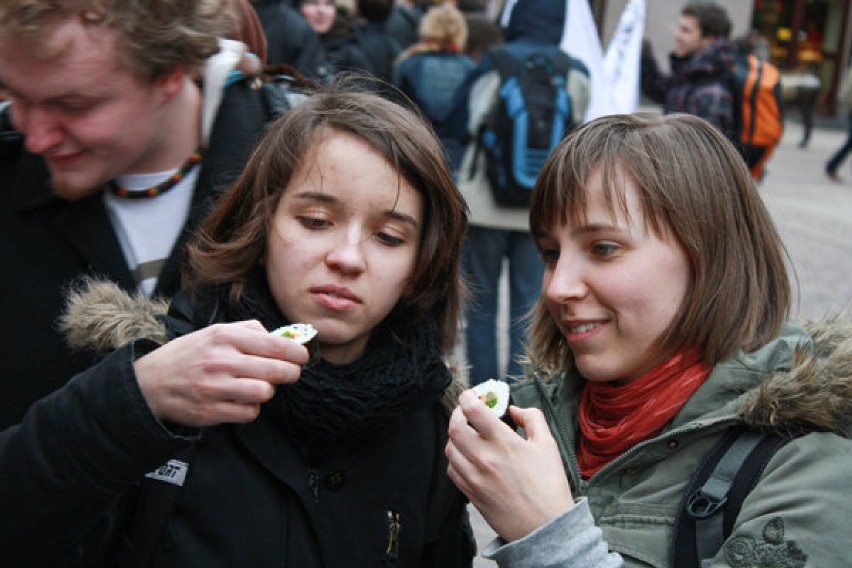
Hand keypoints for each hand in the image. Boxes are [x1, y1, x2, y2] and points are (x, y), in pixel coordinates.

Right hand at [134, 320, 307, 426]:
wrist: (151, 382)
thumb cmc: (190, 354)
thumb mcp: (215, 332)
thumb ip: (249, 331)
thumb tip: (282, 338)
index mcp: (224, 337)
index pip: (274, 345)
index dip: (296, 353)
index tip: (302, 357)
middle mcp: (220, 361)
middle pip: (276, 371)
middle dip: (290, 373)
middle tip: (291, 373)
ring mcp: (215, 388)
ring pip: (265, 393)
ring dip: (268, 391)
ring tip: (261, 386)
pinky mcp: (211, 411)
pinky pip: (250, 413)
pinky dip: (252, 408)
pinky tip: (242, 400)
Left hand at [445, 389, 574, 541]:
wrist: (545, 528)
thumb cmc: (549, 486)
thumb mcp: (548, 445)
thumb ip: (532, 418)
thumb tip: (514, 409)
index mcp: (504, 443)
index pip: (473, 411)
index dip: (468, 397)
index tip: (471, 395)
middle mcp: (484, 459)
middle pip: (454, 427)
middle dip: (458, 413)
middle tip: (466, 411)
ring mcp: (474, 478)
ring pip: (450, 448)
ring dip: (456, 436)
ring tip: (468, 434)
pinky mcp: (470, 493)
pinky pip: (452, 470)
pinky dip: (456, 458)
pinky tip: (468, 456)